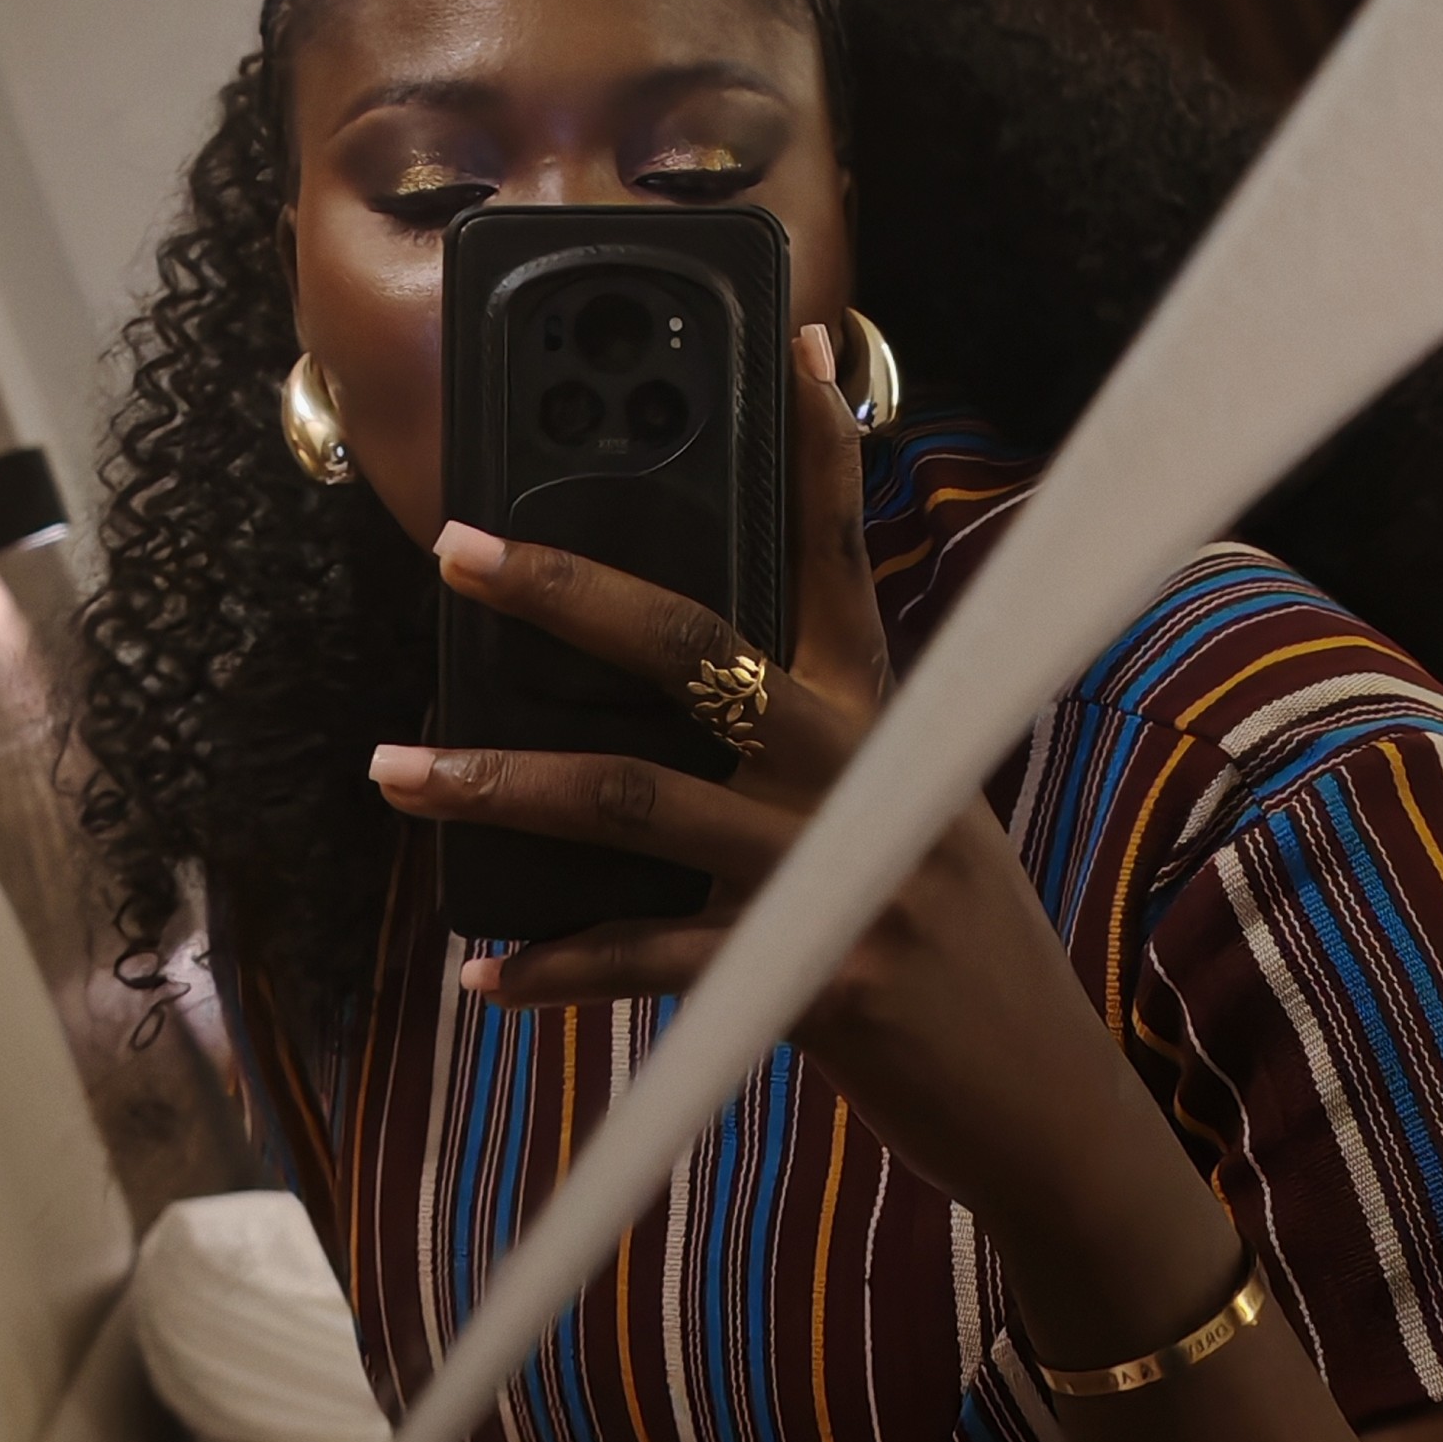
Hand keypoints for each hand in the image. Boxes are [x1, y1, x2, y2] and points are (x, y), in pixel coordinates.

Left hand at [371, 327, 1388, 1441]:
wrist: (1046, 1099)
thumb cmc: (954, 943)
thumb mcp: (899, 816)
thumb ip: (802, 757)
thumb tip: (652, 719)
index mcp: (885, 717)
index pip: (841, 554)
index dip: (822, 445)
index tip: (798, 342)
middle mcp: (859, 769)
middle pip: (696, 646)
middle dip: (565, 590)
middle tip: (456, 548)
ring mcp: (837, 870)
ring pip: (636, 797)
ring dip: (501, 782)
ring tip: (396, 771)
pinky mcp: (812, 979)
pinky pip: (650, 960)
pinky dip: (557, 966)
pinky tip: (485, 972)